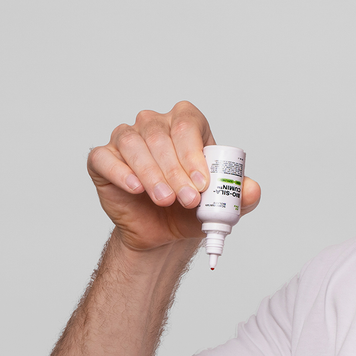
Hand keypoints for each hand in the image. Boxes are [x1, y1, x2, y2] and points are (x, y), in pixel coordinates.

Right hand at [87, 101, 260, 251]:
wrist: (162, 231)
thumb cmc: (190, 208)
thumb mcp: (221, 203)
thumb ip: (241, 195)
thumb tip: (252, 189)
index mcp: (185, 124)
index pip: (188, 124)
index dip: (194, 153)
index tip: (202, 183)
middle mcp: (153, 124)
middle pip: (161, 136)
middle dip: (176, 171)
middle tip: (188, 199)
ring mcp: (126, 138)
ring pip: (134, 145)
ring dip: (152, 174)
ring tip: (165, 200)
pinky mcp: (103, 159)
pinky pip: (105, 158)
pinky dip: (121, 173)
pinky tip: (135, 188)